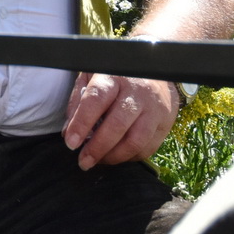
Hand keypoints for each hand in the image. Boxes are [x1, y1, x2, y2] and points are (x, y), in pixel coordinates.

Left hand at [62, 72, 179, 169]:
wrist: (155, 71)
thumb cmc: (116, 76)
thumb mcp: (91, 76)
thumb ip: (78, 101)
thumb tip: (68, 133)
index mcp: (114, 76)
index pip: (96, 99)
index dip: (82, 123)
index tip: (71, 142)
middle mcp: (137, 92)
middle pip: (117, 125)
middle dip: (98, 148)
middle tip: (83, 162)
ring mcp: (154, 109)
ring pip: (135, 141)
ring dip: (114, 157)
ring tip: (99, 161)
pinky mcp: (165, 123)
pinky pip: (148, 148)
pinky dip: (129, 157)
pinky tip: (116, 156)